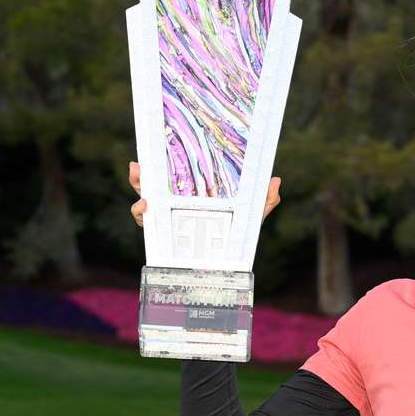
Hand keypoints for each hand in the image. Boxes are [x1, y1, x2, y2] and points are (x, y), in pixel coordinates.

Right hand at [128, 161, 282, 227]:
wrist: (231, 262)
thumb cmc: (240, 232)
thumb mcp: (254, 212)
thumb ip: (266, 198)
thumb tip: (276, 180)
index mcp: (195, 193)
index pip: (176, 174)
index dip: (165, 163)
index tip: (156, 152)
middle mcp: (178, 204)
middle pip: (153, 185)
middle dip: (141, 175)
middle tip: (138, 166)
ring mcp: (169, 219)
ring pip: (145, 202)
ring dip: (138, 193)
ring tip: (141, 188)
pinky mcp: (164, 235)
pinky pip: (148, 223)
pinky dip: (142, 214)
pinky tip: (145, 207)